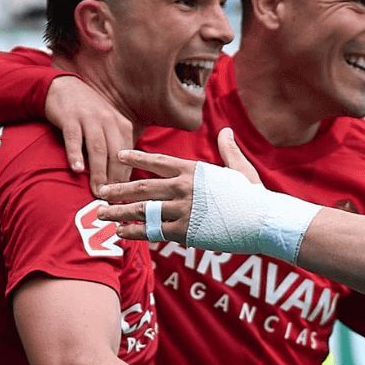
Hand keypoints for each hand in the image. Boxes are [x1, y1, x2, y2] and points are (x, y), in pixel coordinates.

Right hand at [45, 75, 133, 195]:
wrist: (63, 87)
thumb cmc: (88, 113)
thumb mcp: (108, 126)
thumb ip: (116, 147)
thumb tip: (122, 179)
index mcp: (122, 125)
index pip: (128, 156)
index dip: (126, 177)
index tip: (125, 197)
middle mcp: (109, 121)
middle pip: (115, 154)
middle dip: (115, 179)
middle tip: (112, 200)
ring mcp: (89, 118)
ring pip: (98, 148)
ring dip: (98, 171)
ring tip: (98, 190)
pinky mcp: (70, 117)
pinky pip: (74, 138)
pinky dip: (76, 154)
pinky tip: (77, 169)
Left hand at [96, 128, 260, 242]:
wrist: (264, 220)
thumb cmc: (254, 195)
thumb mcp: (240, 169)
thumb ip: (227, 151)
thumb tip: (226, 131)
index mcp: (194, 170)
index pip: (157, 162)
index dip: (136, 158)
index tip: (119, 155)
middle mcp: (184, 187)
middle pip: (142, 187)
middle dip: (118, 189)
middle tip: (100, 191)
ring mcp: (183, 210)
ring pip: (142, 211)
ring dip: (119, 212)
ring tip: (102, 214)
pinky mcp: (185, 231)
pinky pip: (153, 232)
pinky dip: (134, 232)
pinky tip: (121, 233)